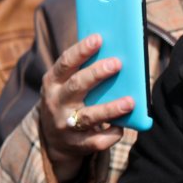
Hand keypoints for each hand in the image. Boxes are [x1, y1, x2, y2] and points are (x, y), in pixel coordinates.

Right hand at [39, 34, 129, 182]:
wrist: (52, 140)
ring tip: (131, 101)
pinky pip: (97, 141)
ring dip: (110, 108)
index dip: (81, 50)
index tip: (98, 38)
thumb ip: (80, 71)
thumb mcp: (63, 85)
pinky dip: (111, 135)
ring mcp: (65, 125)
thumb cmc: (67, 101)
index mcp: (52, 82)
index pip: (65, 63)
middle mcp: (56, 102)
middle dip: (96, 74)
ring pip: (89, 116)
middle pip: (76, 86)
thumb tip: (113, 51)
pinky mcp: (76, 144)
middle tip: (117, 63)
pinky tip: (121, 128)